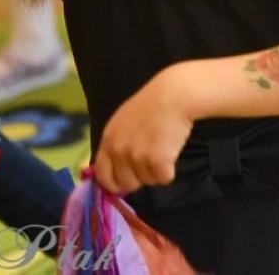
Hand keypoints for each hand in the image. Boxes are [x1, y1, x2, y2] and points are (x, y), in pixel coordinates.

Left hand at [92, 66, 195, 193]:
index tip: (126, 180)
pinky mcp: (157, 162)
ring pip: (148, 181)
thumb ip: (116, 144)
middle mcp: (119, 152)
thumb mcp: (123, 121)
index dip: (114, 182)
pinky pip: (164, 178)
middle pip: (126, 183)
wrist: (175, 95)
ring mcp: (137, 158)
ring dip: (156, 171)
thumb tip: (116, 170)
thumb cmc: (153, 104)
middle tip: (151, 159)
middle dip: (139, 177)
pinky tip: (172, 150)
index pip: (103, 176)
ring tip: (164, 147)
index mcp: (108, 141)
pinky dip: (170, 170)